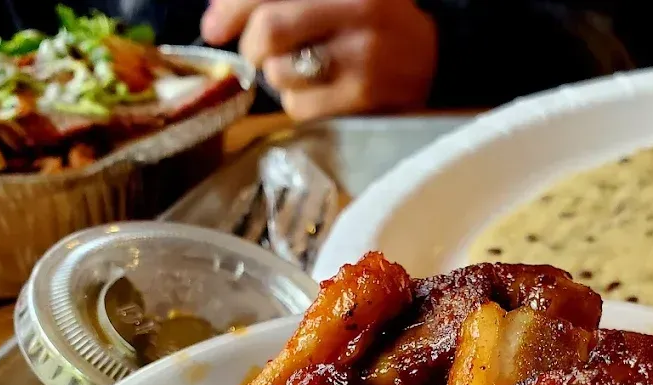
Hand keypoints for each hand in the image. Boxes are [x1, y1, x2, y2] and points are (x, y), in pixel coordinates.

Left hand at [201, 0, 437, 120]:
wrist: (438, 56)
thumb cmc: (371, 21)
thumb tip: (215, 22)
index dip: (232, 9)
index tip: (214, 28)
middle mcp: (357, 8)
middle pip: (269, 30)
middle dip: (251, 48)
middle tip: (256, 56)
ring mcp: (362, 56)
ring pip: (280, 73)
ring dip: (280, 77)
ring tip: (306, 70)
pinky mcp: (364, 97)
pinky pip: (301, 106)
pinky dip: (301, 103)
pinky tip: (324, 92)